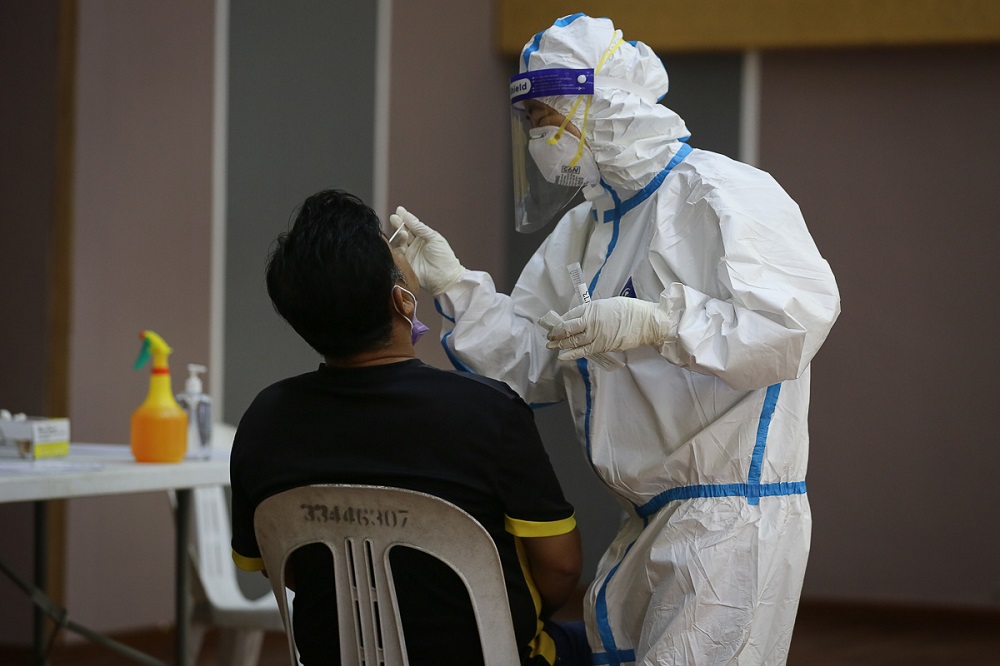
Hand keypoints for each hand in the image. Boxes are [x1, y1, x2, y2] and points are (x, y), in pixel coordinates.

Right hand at [388, 207, 464, 295]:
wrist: (445, 277)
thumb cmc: (444, 257)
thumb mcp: (434, 238)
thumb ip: (420, 228)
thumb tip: (407, 216)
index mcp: (423, 237)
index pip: (411, 225)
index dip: (405, 218)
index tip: (399, 210)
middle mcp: (414, 244)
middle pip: (403, 232)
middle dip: (398, 224)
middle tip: (394, 218)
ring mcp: (409, 254)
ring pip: (399, 242)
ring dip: (399, 236)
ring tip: (403, 233)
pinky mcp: (405, 264)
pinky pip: (397, 254)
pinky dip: (398, 248)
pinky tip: (402, 245)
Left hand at [546, 297, 668, 360]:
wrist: (646, 322)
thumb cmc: (631, 310)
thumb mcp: (609, 304)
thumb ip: (594, 311)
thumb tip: (583, 318)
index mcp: (592, 307)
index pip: (570, 314)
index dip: (560, 320)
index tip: (555, 324)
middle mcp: (591, 320)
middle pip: (567, 328)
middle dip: (556, 333)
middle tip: (549, 336)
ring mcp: (596, 334)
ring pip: (572, 340)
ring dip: (560, 344)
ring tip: (551, 345)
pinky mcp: (602, 345)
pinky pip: (582, 351)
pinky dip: (570, 354)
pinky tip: (561, 356)